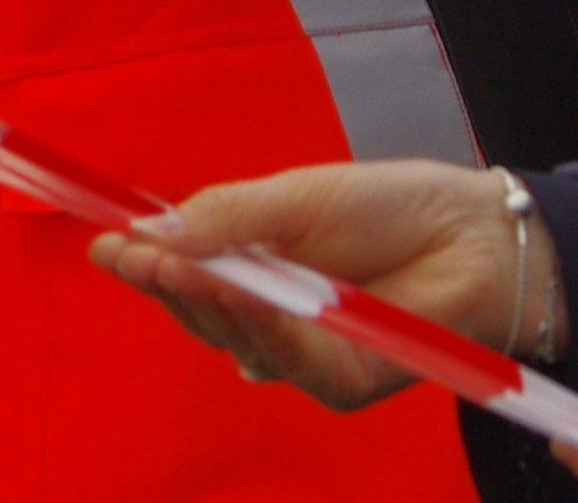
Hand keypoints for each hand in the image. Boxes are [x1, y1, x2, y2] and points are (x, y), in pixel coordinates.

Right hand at [88, 159, 528, 412]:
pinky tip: (236, 295)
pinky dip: (260, 326)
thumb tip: (150, 226)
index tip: (104, 242)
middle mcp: (271, 315)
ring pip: (234, 339)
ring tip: (169, 266)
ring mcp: (303, 352)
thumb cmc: (390, 208)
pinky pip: (287, 360)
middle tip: (127, 254)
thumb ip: (229, 215)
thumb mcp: (298, 195)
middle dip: (162, 282)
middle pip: (200, 312)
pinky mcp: (339, 382)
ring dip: (201, 302)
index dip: (145, 259)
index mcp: (255, 266)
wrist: (472, 233)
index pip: (188, 271)